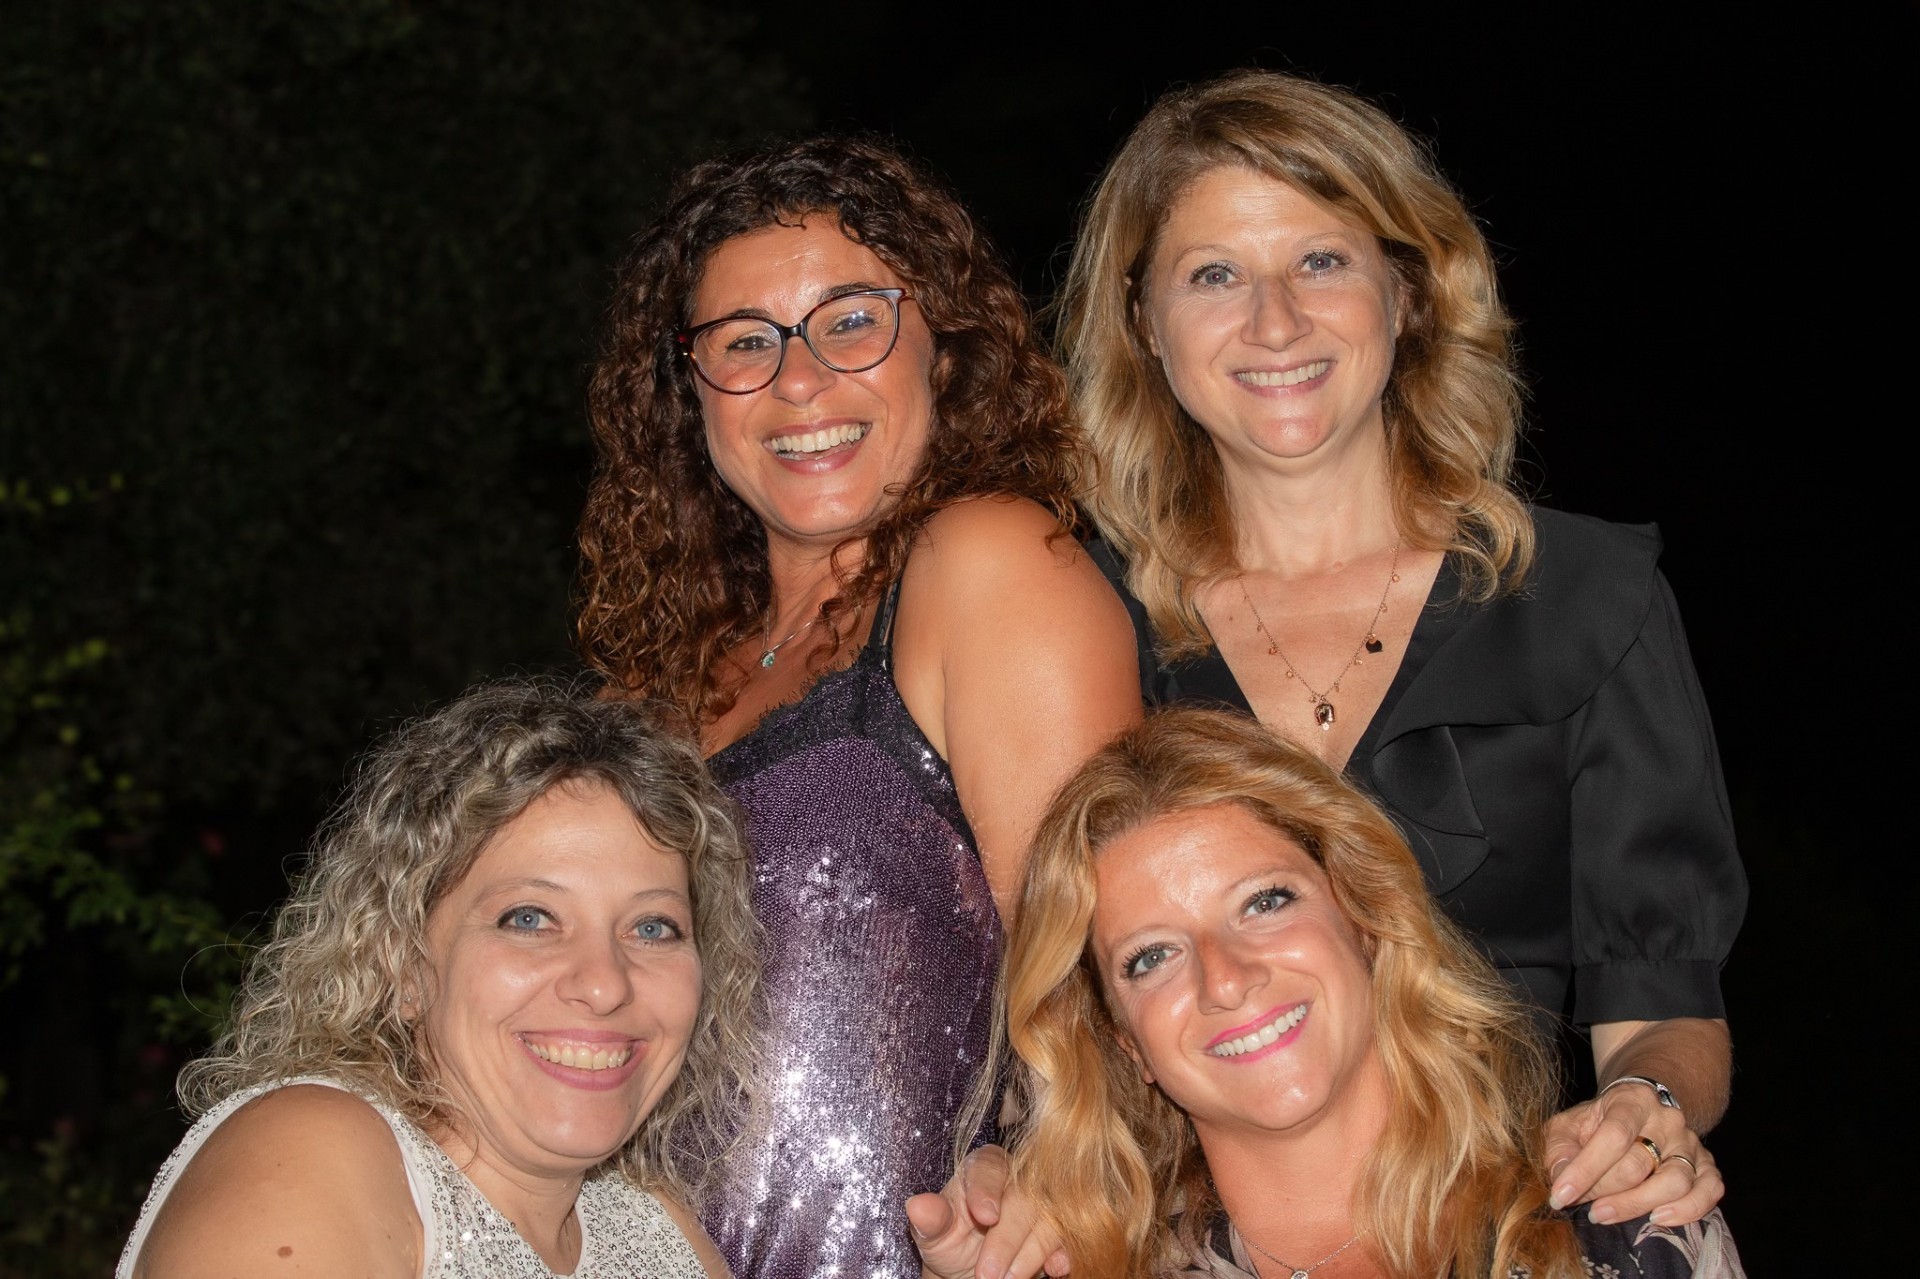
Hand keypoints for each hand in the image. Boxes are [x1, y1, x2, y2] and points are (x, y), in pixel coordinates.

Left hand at [905, 1145, 1070, 1278]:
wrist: (972, 1268)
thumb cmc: (951, 1240)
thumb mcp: (934, 1234)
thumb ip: (930, 1220)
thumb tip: (917, 1205)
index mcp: (983, 1166)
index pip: (989, 1168)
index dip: (987, 1190)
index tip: (984, 1216)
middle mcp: (1019, 1176)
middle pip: (1022, 1197)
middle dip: (1006, 1239)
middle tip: (987, 1275)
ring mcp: (1044, 1201)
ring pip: (1048, 1220)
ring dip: (1029, 1254)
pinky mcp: (1060, 1228)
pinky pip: (1069, 1237)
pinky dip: (1062, 1254)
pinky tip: (1054, 1269)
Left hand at [1543, 1084, 1723, 1226]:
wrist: (1641, 1109)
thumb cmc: (1599, 1122)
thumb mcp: (1570, 1124)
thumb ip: (1560, 1148)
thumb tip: (1560, 1178)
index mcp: (1631, 1100)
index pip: (1613, 1135)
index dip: (1585, 1170)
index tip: (1561, 1196)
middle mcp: (1667, 1120)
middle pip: (1639, 1164)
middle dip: (1604, 1190)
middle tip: (1582, 1205)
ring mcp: (1691, 1143)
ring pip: (1675, 1181)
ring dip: (1636, 1205)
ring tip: (1605, 1214)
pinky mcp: (1708, 1165)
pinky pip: (1710, 1191)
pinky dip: (1687, 1210)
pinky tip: (1657, 1218)